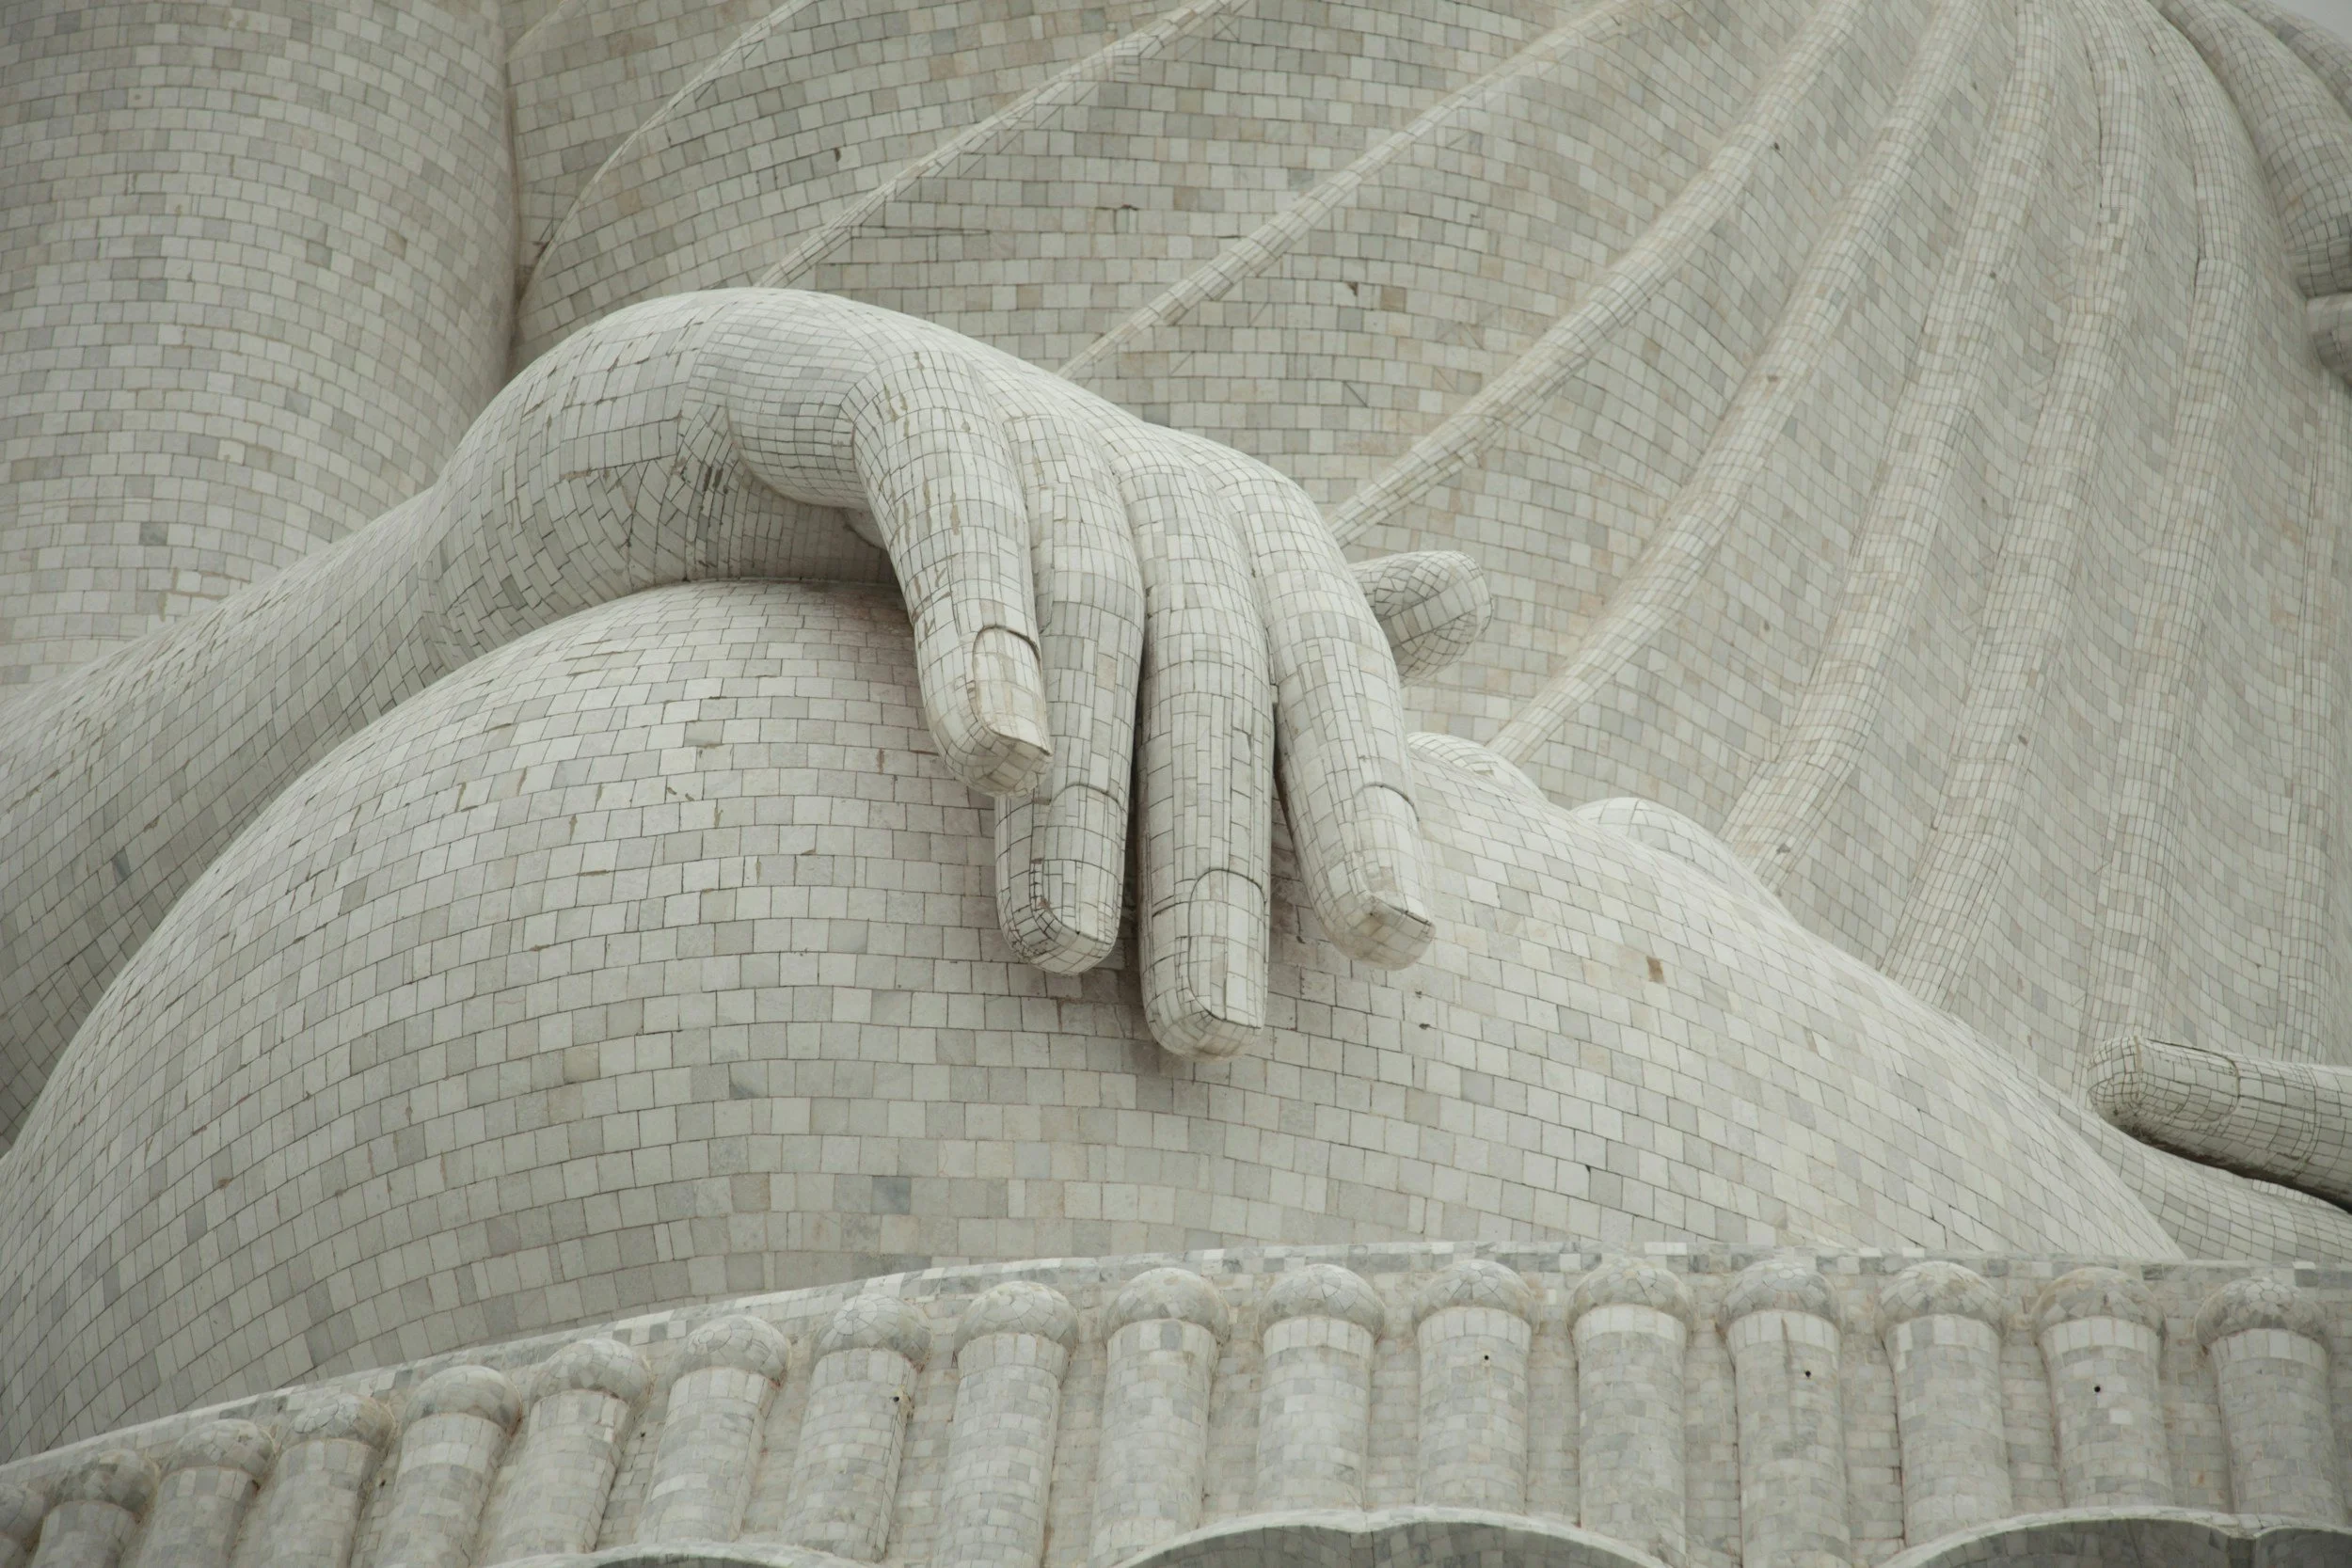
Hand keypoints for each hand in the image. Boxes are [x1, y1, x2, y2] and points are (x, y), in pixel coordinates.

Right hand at [699, 292, 1486, 1055]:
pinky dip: (983, 636)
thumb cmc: (997, 544)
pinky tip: (989, 755)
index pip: (1333, 685)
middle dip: (1221, 864)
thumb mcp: (1151, 601)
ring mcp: (1045, 429)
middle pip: (1226, 680)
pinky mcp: (910, 403)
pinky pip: (961, 523)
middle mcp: (1168, 479)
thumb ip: (1282, 633)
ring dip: (1090, 795)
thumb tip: (1480, 591)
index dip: (1367, 808)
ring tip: (1066, 953)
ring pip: (1101, 619)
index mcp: (1252, 539)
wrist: (786, 396)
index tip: (1395, 951)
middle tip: (1213, 1037)